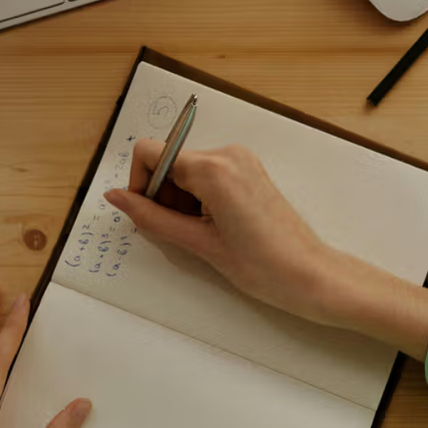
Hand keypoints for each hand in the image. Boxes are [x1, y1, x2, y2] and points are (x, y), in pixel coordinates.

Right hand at [104, 141, 427, 358]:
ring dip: (181, 200)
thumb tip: (116, 197)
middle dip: (163, 196)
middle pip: (168, 161)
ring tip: (203, 234)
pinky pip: (207, 175)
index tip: (149, 214)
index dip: (140, 183)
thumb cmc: (262, 266)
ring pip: (186, 170)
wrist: (311, 276)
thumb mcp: (198, 244)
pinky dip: (199, 198)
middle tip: (182, 233)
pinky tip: (215, 227)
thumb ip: (151, 217)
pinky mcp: (249, 170)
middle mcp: (227, 154)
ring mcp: (241, 160)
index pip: (150, 152)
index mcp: (213, 168)